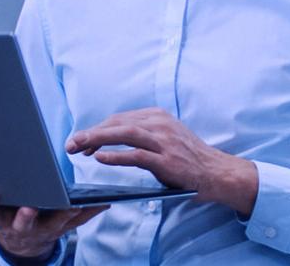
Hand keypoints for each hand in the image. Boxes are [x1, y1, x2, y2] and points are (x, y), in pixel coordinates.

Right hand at [0, 198, 108, 258]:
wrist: (24, 244)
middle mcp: (22, 225)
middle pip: (22, 223)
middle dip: (24, 216)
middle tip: (27, 208)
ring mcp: (44, 227)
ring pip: (55, 221)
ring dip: (66, 212)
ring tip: (76, 200)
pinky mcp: (64, 225)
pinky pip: (79, 220)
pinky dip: (90, 212)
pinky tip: (102, 202)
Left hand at [65, 107, 257, 217]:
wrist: (218, 172)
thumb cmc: (186, 157)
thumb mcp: (163, 136)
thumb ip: (140, 134)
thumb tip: (107, 137)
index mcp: (155, 116)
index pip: (118, 119)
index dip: (97, 129)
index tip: (81, 140)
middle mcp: (159, 123)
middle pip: (117, 123)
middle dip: (91, 132)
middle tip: (71, 144)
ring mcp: (164, 141)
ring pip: (125, 134)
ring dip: (98, 139)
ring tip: (79, 146)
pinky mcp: (168, 160)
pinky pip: (137, 155)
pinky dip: (117, 156)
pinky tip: (100, 158)